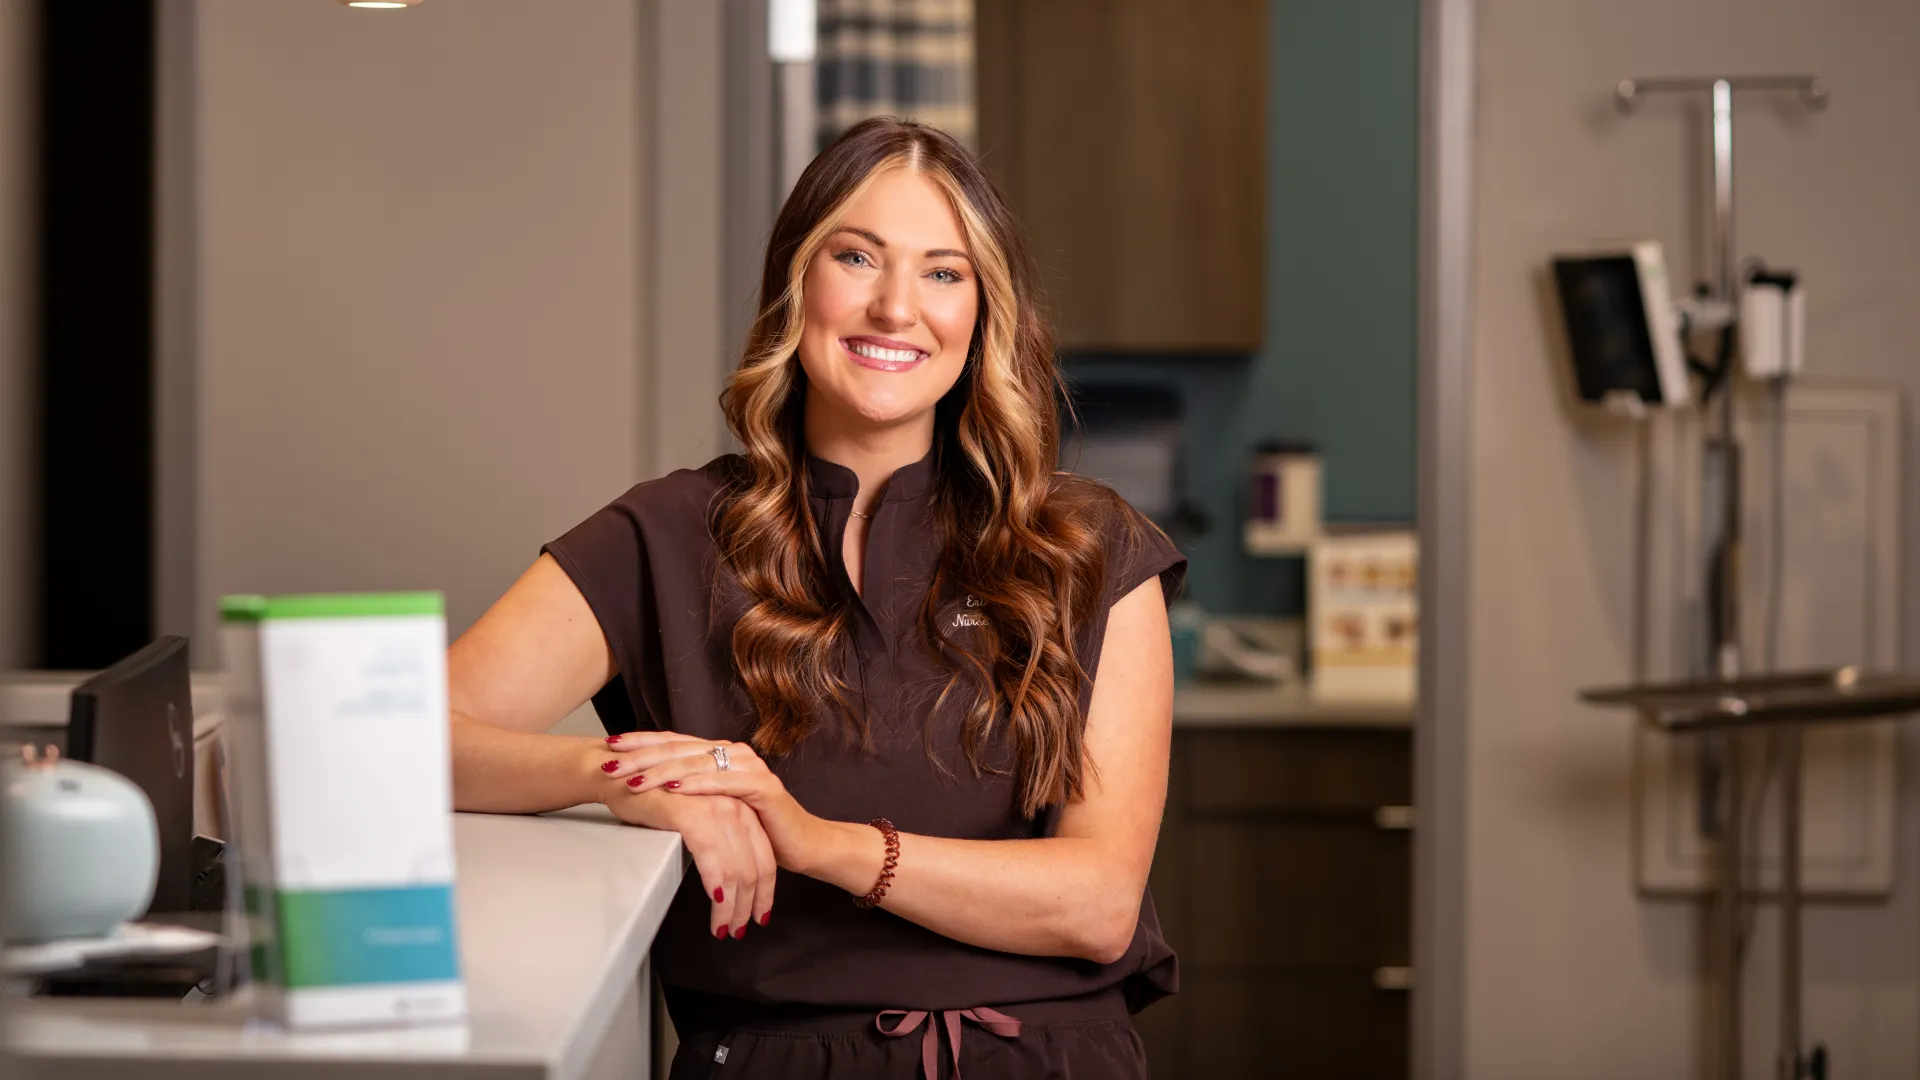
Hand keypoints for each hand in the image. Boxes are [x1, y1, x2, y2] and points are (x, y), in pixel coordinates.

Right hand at [595, 736, 775, 938]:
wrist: (620, 776)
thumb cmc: (655, 799)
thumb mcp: (698, 816)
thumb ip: (719, 836)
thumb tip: (731, 878)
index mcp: (742, 805)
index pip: (765, 855)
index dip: (766, 890)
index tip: (760, 914)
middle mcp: (737, 805)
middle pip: (757, 866)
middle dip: (752, 903)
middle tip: (742, 930)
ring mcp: (718, 810)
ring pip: (737, 871)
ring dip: (733, 906)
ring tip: (725, 929)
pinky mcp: (694, 818)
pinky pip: (714, 865)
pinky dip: (718, 893)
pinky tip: (715, 910)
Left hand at [607, 732, 820, 872]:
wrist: (801, 845)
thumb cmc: (756, 829)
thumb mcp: (714, 807)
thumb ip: (688, 792)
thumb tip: (646, 789)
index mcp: (719, 753)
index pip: (673, 742)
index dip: (641, 742)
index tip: (609, 745)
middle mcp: (733, 753)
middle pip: (679, 749)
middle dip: (641, 756)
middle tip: (611, 763)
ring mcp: (749, 767)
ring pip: (697, 763)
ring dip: (662, 771)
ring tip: (633, 780)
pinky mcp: (762, 787)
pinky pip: (724, 782)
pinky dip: (697, 785)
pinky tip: (674, 788)